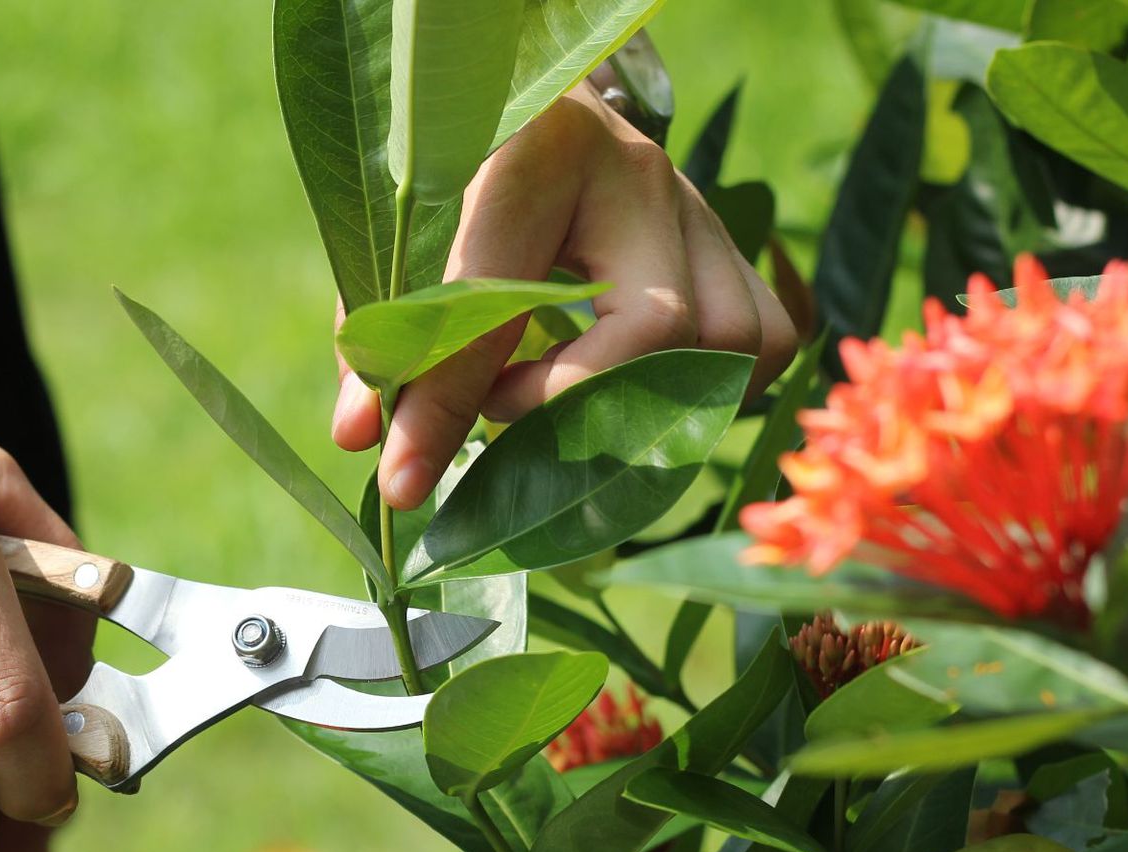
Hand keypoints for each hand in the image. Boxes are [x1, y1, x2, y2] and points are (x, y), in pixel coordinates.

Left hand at [333, 81, 799, 509]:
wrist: (517, 98)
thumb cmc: (450, 170)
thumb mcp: (397, 238)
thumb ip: (386, 332)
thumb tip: (364, 441)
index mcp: (539, 151)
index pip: (499, 300)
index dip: (448, 404)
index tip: (404, 478)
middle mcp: (640, 173)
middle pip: (661, 326)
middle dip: (574, 405)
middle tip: (498, 415)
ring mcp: (696, 205)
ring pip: (735, 338)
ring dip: (655, 404)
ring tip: (566, 413)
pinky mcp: (724, 240)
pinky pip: (764, 337)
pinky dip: (707, 390)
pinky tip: (635, 400)